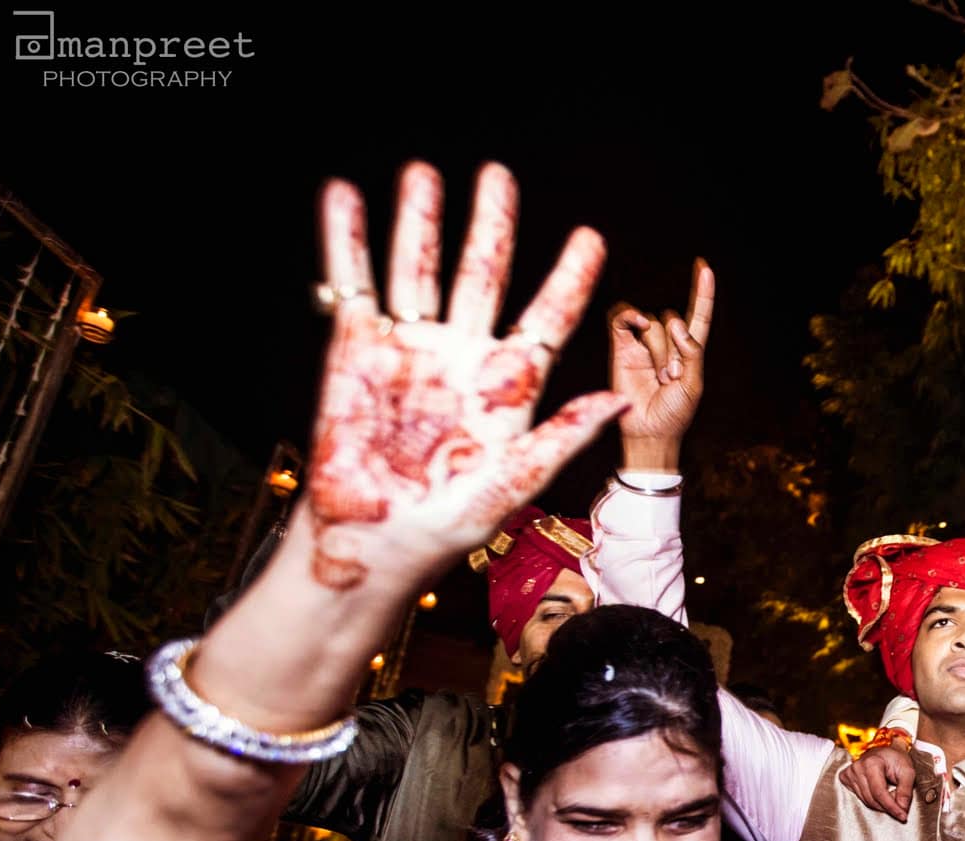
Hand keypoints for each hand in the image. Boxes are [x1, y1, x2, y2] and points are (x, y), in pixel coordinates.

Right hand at [307, 163, 625, 593]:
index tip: (591, 238)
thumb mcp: (516, 481)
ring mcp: (410, 349)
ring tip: (421, 172)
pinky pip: (353, 285)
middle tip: (498, 176)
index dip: (569, 279)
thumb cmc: (448, 525)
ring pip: (418, 269)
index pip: (548, 318)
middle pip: (482, 275)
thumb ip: (563, 435)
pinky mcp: (355, 351)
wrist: (373, 545)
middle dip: (491, 226)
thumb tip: (620, 399)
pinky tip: (344, 196)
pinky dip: (346, 241)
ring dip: (420, 221)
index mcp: (510, 384)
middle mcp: (462, 356)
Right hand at [610, 258, 713, 470]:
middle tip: (671, 378)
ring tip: (658, 377)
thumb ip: (693, 352)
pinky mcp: (620, 347)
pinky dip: (629, 315)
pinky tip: (636, 321)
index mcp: (687, 351)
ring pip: (651, 324)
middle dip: (673, 348)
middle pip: (670, 321)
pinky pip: (622, 319)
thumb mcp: (694, 385)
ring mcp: (641, 345)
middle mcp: (664, 344)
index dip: (702, 293)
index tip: (705, 268)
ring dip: (658, 350)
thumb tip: (676, 323)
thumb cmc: (674, 414)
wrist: (648, 433)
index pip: (697, 316)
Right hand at [839, 742, 915, 821]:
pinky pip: (860, 797)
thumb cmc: (896, 759)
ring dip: (881, 803)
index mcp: (871, 763)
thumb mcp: (908, 771)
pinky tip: (878, 792)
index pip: (880, 793)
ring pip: (866, 801)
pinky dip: (872, 799)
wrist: (886, 751)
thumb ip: (905, 790)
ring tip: (891, 794)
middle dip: (888, 806)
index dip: (892, 807)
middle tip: (900, 803)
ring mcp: (849, 773)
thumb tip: (901, 807)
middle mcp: (857, 768)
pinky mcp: (846, 778)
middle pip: (872, 799)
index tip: (902, 816)